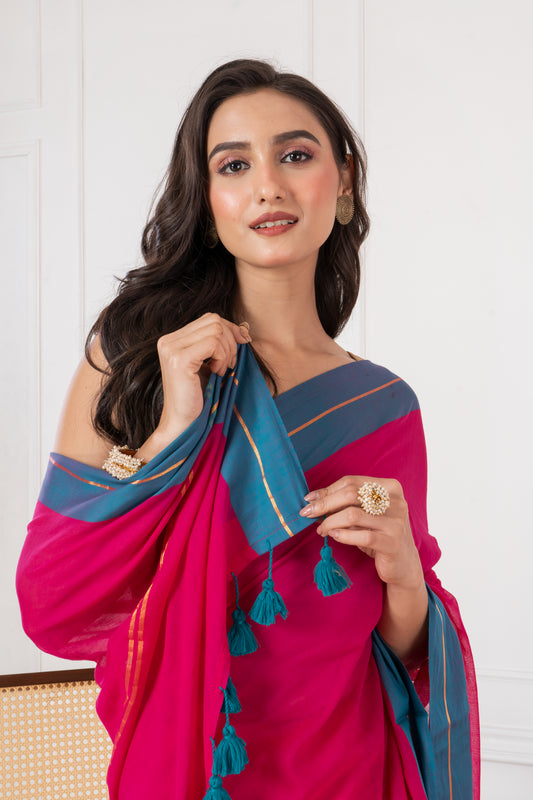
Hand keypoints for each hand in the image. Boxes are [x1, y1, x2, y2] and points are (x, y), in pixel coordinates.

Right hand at [137, 314, 250, 459]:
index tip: (236, 351)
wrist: (184, 424)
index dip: (229, 331)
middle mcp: (168, 340)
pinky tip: (216, 373)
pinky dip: (222, 358)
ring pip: (216, 329)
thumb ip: (218, 344)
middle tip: (228, 365)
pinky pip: (214, 343)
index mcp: (172, 339)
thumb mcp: (209, 364)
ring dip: (227, 352)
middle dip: (230, 341)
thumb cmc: (200, 397)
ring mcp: (171, 349)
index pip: (209, 319)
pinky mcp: (179, 359)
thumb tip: (243, 330)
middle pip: (214, 320)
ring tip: (220, 371)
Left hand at [300, 476, 423, 590]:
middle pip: (351, 495)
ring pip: (352, 515)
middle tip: (308, 513)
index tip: (309, 499)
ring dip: (330, 522)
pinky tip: (334, 536)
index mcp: (390, 488)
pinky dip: (342, 535)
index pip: (351, 482)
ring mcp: (396, 522)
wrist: (403, 563)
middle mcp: (396, 502)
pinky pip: (361, 536)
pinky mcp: (392, 543)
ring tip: (321, 530)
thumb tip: (314, 500)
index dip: (327, 490)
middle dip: (325, 504)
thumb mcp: (365, 515)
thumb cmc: (379, 534)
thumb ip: (345, 504)